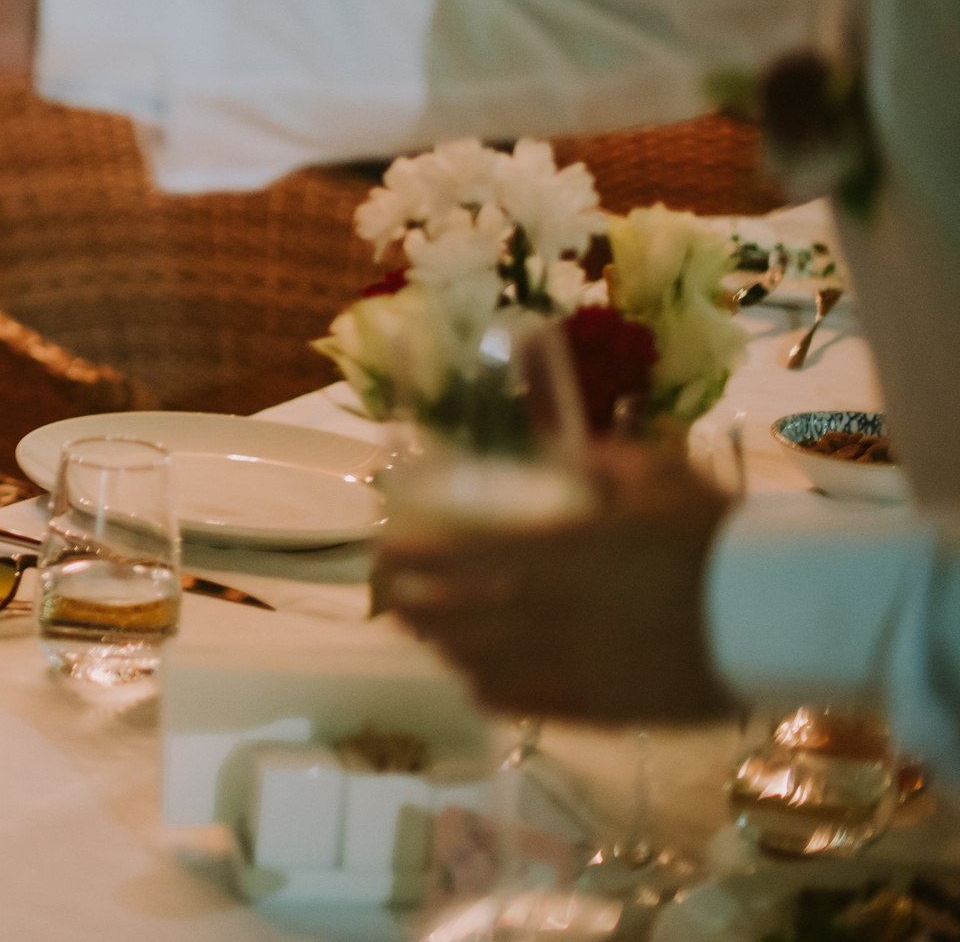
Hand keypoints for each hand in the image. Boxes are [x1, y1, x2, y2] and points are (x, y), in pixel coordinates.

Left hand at [373, 444, 737, 723]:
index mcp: (557, 554)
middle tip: (391, 598)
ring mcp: (573, 667)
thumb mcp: (658, 475)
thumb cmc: (720, 536)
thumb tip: (567, 452)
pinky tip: (479, 685)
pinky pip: (530, 704)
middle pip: (459, 619)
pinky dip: (495, 693)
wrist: (781, 614)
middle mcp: (550, 614)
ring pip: (485, 665)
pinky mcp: (604, 709)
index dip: (413, 560)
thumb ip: (602, 462)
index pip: (461, 560)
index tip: (381, 552)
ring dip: (448, 650)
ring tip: (429, 637)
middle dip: (416, 608)